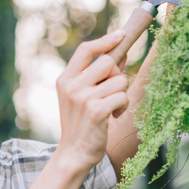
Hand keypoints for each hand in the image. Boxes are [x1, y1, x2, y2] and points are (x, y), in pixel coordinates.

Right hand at [55, 31, 130, 173]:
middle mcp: (71, 85)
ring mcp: (83, 98)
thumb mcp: (81, 96)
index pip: (85, 50)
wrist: (73, 153)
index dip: (105, 40)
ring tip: (111, 108)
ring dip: (121, 94)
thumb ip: (97, 76)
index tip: (121, 35)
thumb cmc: (81, 124)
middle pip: (107, 62)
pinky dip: (123, 106)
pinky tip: (113, 117)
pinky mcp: (96, 111)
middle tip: (112, 92)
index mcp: (65, 79)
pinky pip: (122, 96)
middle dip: (116, 75)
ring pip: (119, 80)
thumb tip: (119, 53)